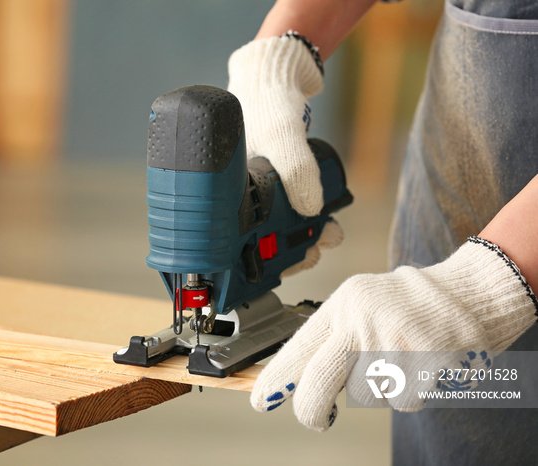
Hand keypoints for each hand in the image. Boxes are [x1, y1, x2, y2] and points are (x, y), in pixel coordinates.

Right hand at [228, 35, 338, 270]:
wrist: (276, 72)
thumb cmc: (266, 100)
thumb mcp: (282, 136)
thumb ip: (296, 171)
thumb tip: (312, 210)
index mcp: (228, 188)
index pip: (240, 237)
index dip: (264, 255)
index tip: (291, 263)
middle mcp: (239, 190)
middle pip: (263, 234)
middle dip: (295, 245)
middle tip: (320, 246)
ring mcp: (259, 183)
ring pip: (280, 221)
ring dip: (306, 231)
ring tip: (330, 233)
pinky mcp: (277, 175)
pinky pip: (291, 203)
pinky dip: (307, 212)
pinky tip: (323, 214)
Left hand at [250, 237, 536, 430]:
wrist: (469, 291)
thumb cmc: (409, 305)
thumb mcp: (362, 306)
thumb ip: (334, 337)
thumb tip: (298, 379)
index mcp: (344, 304)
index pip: (300, 346)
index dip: (277, 378)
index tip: (261, 400)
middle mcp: (363, 318)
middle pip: (320, 379)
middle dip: (311, 409)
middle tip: (318, 419)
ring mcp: (395, 338)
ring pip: (369, 395)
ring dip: (383, 390)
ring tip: (403, 360)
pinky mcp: (428, 359)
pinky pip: (405, 400)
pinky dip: (414, 392)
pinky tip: (425, 366)